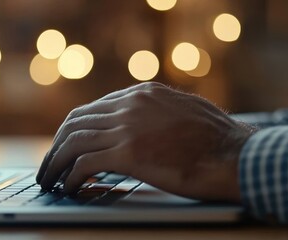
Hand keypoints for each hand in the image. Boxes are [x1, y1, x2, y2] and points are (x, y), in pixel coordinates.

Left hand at [36, 82, 255, 201]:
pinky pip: (84, 163)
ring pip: (74, 141)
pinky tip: (69, 188)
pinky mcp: (129, 153)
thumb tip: (143, 130)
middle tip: (50, 166)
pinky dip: (70, 176)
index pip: (94, 108)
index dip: (74, 130)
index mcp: (143, 93)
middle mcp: (131, 104)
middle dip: (57, 145)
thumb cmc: (219, 142)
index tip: (66, 147)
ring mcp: (128, 127)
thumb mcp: (185, 113)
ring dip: (56, 162)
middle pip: (76, 122)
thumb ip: (159, 115)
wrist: (237, 155)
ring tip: (50, 180)